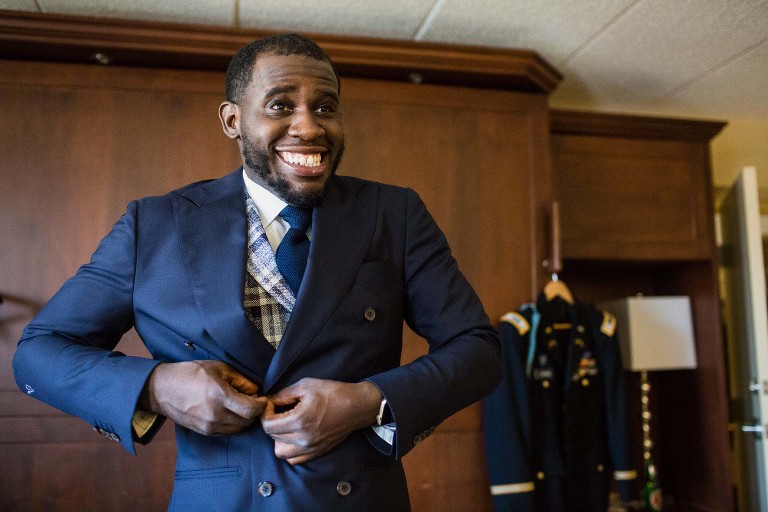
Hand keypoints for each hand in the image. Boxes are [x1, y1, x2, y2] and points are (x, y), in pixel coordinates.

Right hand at [139, 360, 266, 435]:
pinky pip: (228, 432)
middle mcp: (215, 415)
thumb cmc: (191, 373)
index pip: (251, 409)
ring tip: (243, 405)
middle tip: (255, 400)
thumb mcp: (219, 368)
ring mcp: (209, 426)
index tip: (263, 398)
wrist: (162, 389)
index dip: (261, 405)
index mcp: (219, 396)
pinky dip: (235, 424)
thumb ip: (241, 380)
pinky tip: (232, 412)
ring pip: (239, 429)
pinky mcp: (204, 432)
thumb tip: (256, 391)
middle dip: (255, 411)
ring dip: (245, 419)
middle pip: (247, 421)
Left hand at [260, 378, 381, 464]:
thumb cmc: (333, 393)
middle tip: (279, 411)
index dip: (265, 413)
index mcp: (299, 421)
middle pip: (272, 437)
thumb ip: (283, 394)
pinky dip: (290, 449)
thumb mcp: (306, 385)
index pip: (268, 426)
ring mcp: (311, 448)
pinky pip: (294, 459)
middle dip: (271, 423)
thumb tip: (269, 401)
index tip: (272, 404)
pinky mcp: (317, 452)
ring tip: (286, 425)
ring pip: (280, 452)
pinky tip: (294, 436)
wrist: (356, 406)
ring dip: (278, 439)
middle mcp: (303, 438)